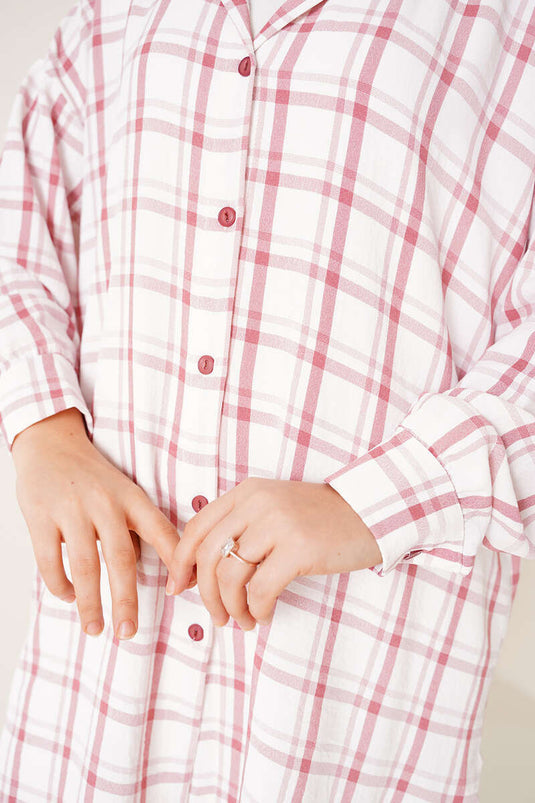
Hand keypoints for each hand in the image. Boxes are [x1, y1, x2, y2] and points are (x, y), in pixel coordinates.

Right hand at [12, 407, 181, 639]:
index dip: (175, 561)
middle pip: (120, 558)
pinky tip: (68, 596)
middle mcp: (105, 503)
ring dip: (90, 603)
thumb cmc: (94, 477)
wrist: (51, 444)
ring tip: (95, 628)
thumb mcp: (125, 492)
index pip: (161, 530)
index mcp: (131, 497)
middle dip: (126, 599)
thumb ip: (138, 527)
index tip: (182, 591)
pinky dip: (60, 585)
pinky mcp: (41, 516)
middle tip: (128, 632)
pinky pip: (50, 560)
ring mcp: (72, 509)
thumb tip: (162, 572)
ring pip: (85, 565)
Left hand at [166, 477, 382, 629]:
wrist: (371, 512)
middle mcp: (258, 503)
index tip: (179, 589)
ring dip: (231, 608)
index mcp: (246, 492)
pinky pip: (261, 589)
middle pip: (208, 556)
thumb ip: (240, 528)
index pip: (196, 528)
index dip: (180, 563)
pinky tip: (265, 615)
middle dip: (205, 594)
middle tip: (217, 617)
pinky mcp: (299, 548)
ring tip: (243, 621)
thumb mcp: (273, 509)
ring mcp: (278, 524)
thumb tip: (199, 571)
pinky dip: (257, 609)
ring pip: (231, 576)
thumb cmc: (320, 519)